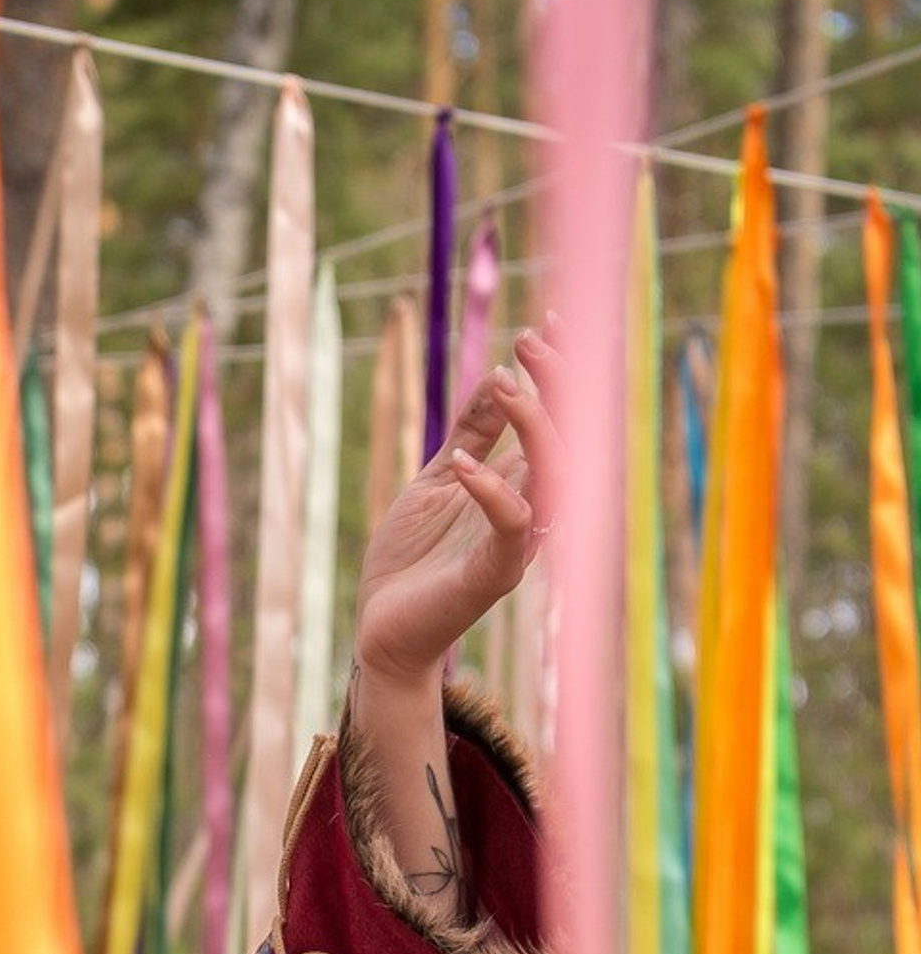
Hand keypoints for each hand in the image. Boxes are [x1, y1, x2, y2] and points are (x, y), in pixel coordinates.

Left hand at [351, 316, 563, 688]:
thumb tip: (497, 376)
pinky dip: (490, 490)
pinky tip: (460, 464)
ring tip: (505, 385)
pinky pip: (512, 525)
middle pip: (572, 436)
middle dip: (557, 382)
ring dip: (536, 424)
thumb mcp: (435, 482)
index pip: (561, 421)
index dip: (561, 372)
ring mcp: (518, 543)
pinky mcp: (495, 574)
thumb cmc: (409, 561)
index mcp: (523, 486)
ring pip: (556, 475)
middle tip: (528, 339)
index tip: (548, 323)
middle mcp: (534, 510)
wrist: (382, 630)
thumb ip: (469, 436)